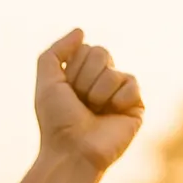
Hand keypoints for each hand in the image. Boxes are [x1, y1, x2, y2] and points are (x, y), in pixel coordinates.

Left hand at [34, 28, 144, 174]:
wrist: (71, 151)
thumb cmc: (56, 121)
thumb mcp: (46, 83)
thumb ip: (53, 53)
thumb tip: (81, 31)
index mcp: (83, 75)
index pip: (86, 48)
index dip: (73, 69)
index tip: (67, 91)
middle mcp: (102, 81)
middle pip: (101, 52)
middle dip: (84, 78)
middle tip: (80, 102)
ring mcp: (120, 93)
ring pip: (114, 71)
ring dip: (97, 92)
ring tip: (93, 112)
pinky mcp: (136, 105)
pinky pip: (131, 84)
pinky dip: (116, 99)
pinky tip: (111, 116)